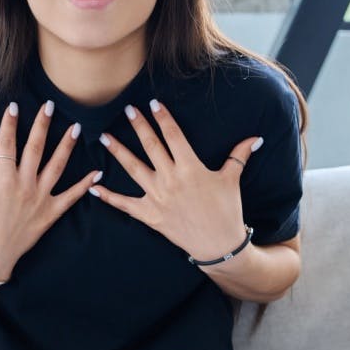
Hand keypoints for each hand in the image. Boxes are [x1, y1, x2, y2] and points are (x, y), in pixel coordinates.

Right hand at [0, 101, 98, 281]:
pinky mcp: (50, 214)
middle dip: (42, 125)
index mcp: (2, 179)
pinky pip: (71, 197)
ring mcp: (39, 199)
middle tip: (50, 106)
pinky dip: (85, 185)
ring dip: (67, 146)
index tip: (14, 107)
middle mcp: (23, 185)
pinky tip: (97, 172)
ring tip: (75, 128)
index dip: (9, 125)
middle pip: (35, 149)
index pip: (6, 145)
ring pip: (57, 166)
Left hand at [88, 99, 262, 261]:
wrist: (219, 246)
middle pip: (151, 146)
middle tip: (126, 109)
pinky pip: (125, 204)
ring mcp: (158, 197)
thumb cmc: (227, 211)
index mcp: (191, 167)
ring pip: (133, 169)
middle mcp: (171, 179)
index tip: (153, 103)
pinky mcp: (150, 215)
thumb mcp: (232, 180)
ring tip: (103, 137)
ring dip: (117, 151)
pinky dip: (108, 196)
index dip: (163, 118)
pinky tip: (93, 187)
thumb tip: (256, 137)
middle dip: (138, 125)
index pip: (174, 136)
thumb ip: (239, 155)